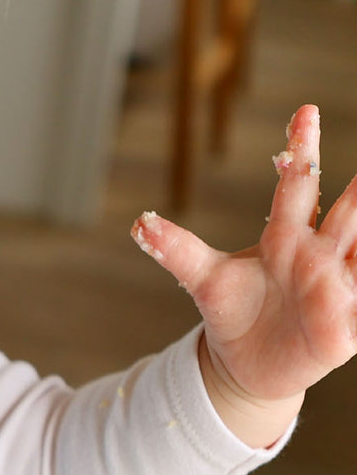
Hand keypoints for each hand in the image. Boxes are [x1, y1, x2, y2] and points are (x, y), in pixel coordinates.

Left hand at [131, 105, 356, 446]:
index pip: (298, 184)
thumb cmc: (231, 310)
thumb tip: (139, 223)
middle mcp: (319, 254)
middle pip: (346, 213)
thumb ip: (177, 251)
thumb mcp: (202, 279)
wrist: (243, 363)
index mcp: (286, 236)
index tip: (304, 111)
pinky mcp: (346, 326)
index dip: (301, 150)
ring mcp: (338, 287)